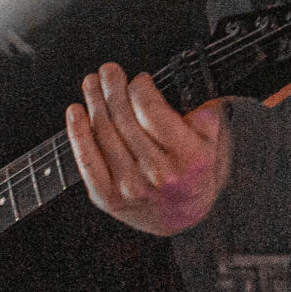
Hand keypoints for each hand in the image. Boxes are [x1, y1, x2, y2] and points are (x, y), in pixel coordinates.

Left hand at [65, 62, 230, 236]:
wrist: (181, 219)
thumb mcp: (215, 146)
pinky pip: (86, 159)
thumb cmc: (196, 177)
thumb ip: (207, 119)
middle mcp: (158, 173)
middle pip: (123, 117)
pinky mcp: (107, 197)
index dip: (139, 87)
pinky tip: (75, 111)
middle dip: (112, 88)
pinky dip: (77, 132)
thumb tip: (196, 95)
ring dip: (93, 101)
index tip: (138, 79)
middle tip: (108, 71)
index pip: (151, 109)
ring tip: (91, 83)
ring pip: (103, 133)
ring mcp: (130, 187)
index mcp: (189, 158)